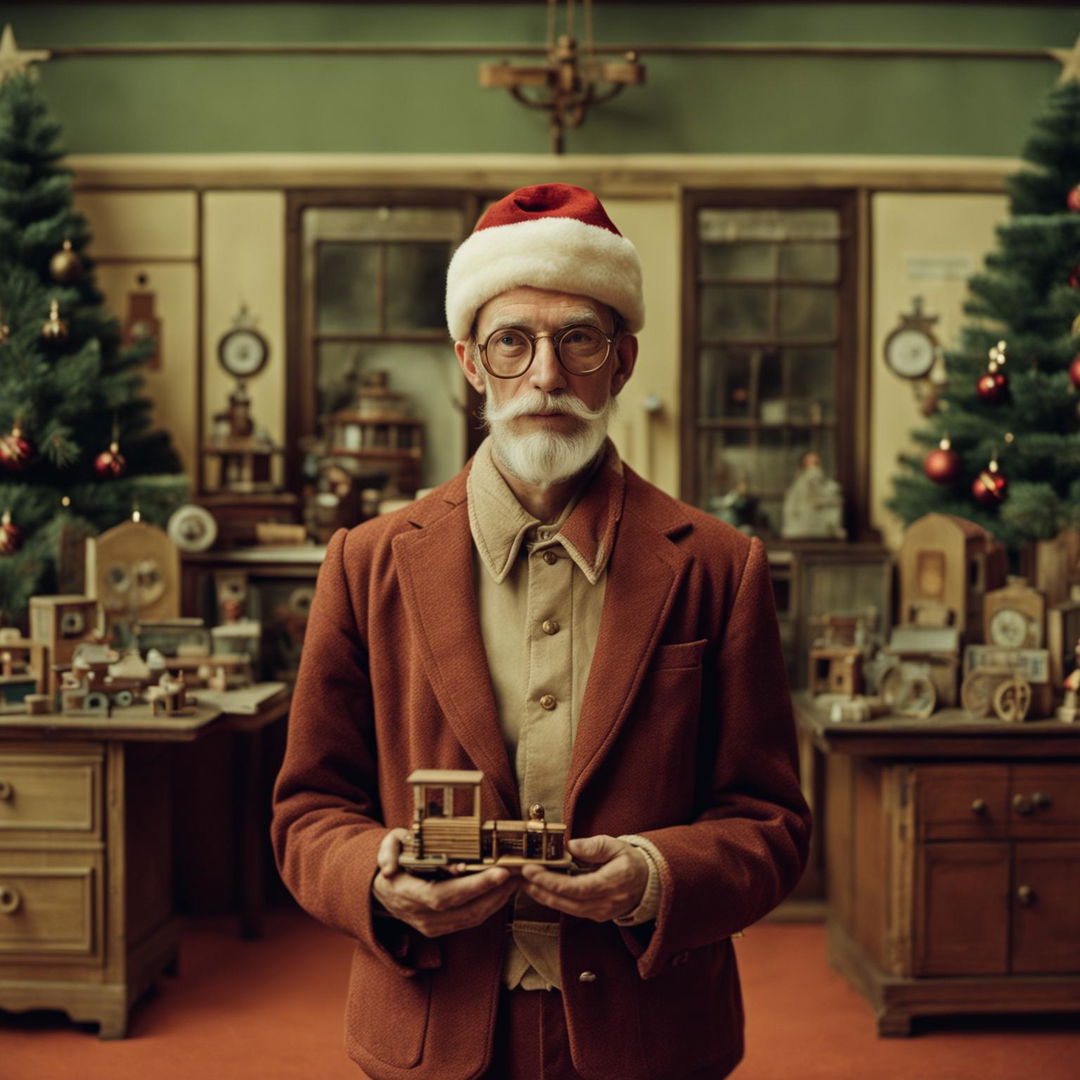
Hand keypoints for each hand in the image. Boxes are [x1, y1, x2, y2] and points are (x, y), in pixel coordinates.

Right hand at [373, 828, 517, 937]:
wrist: (381, 888)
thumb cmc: (392, 860)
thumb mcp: (387, 845)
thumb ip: (388, 851)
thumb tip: (388, 868)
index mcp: (407, 894)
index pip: (444, 895)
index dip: (474, 887)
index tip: (500, 872)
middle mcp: (420, 915)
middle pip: (465, 910)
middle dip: (495, 892)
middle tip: (517, 873)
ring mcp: (430, 926)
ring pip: (471, 919)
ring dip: (497, 900)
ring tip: (514, 880)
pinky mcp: (440, 928)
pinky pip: (469, 920)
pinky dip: (489, 906)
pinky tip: (501, 890)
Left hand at [520, 834, 648, 921]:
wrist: (648, 882)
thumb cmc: (631, 861)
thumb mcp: (616, 846)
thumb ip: (593, 846)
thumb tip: (570, 846)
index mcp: (611, 884)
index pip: (575, 888)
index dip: (551, 881)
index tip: (531, 871)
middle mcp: (605, 904)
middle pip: (566, 901)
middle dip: (540, 890)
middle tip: (520, 876)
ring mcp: (601, 913)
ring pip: (566, 908)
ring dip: (543, 896)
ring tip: (524, 882)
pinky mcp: (596, 915)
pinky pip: (571, 909)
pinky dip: (554, 899)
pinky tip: (540, 889)